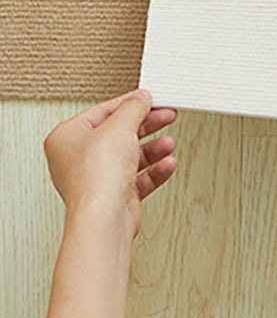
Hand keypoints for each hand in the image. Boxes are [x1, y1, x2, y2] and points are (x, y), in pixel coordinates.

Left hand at [44, 89, 177, 237]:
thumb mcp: (119, 126)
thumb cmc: (96, 176)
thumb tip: (141, 98)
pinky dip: (154, 170)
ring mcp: (95, 179)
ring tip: (168, 143)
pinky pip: (137, 179)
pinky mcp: (112, 197)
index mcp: (66, 138)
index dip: (129, 103)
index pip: (102, 112)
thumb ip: (133, 108)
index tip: (148, 99)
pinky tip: (167, 164)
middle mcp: (77, 159)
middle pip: (118, 133)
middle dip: (146, 126)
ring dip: (153, 149)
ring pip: (129, 157)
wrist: (103, 219)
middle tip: (166, 115)